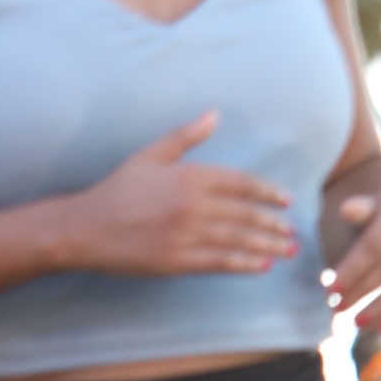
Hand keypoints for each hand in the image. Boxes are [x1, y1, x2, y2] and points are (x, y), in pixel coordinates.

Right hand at [66, 114, 295, 280]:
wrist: (87, 226)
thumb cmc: (119, 189)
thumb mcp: (150, 156)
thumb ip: (185, 136)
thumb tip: (214, 114)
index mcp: (187, 176)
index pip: (239, 182)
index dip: (267, 191)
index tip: (286, 199)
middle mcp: (191, 205)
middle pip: (245, 213)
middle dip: (273, 223)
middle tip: (294, 231)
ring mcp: (186, 234)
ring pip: (238, 239)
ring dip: (268, 245)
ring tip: (289, 250)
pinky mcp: (179, 260)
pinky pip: (220, 262)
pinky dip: (245, 264)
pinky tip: (263, 265)